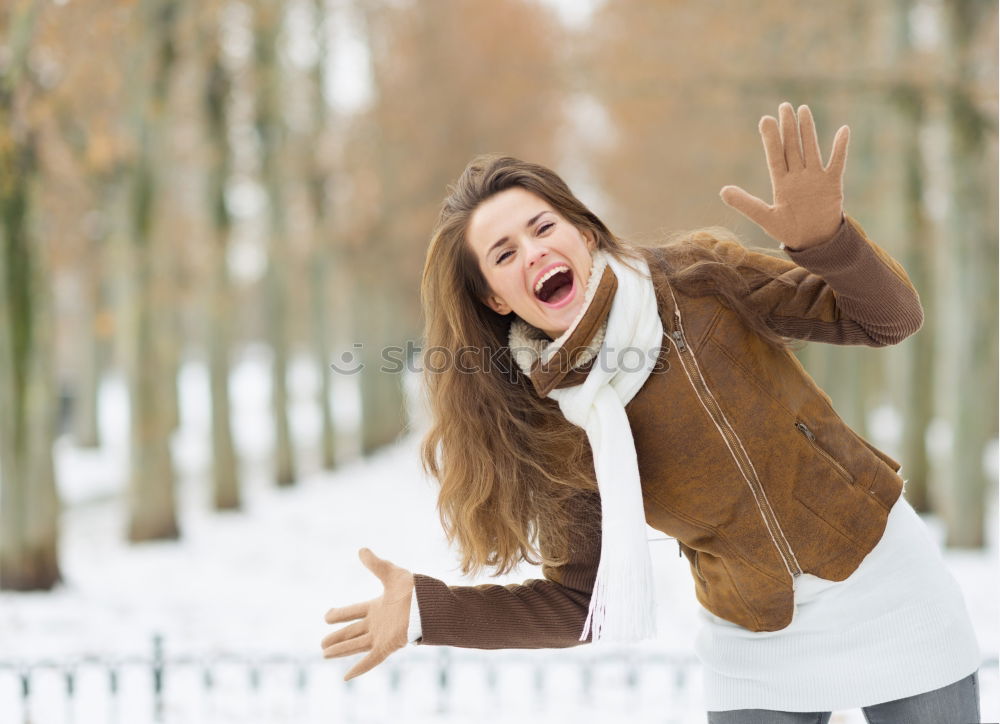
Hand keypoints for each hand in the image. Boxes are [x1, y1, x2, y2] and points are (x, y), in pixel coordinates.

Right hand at [321, 548, 413, 680]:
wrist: (429, 604)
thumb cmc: (414, 588)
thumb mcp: (390, 573)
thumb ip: (375, 564)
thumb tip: (361, 550)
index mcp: (377, 606)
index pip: (353, 611)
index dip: (339, 614)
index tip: (326, 616)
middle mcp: (377, 623)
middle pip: (352, 631)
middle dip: (337, 637)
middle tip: (322, 644)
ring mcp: (381, 636)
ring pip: (355, 645)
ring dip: (341, 650)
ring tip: (324, 654)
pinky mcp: (387, 646)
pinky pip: (370, 660)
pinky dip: (359, 668)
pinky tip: (346, 677)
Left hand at [720, 102, 848, 249]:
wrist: (814, 242)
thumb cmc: (789, 230)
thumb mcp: (765, 217)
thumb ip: (745, 203)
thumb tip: (722, 190)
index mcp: (781, 183)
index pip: (775, 156)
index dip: (770, 138)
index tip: (765, 119)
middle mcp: (797, 176)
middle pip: (792, 147)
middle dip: (787, 127)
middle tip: (784, 106)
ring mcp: (815, 178)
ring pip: (811, 149)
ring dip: (808, 130)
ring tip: (803, 109)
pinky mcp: (832, 183)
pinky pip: (837, 162)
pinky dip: (840, 148)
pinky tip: (843, 130)